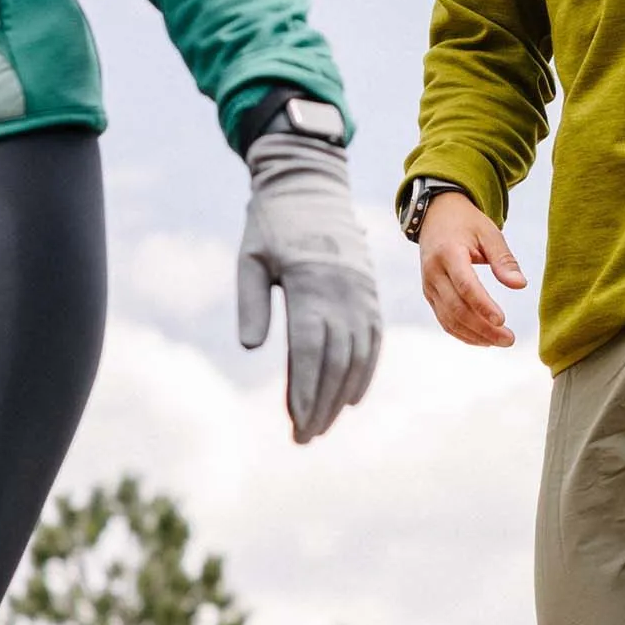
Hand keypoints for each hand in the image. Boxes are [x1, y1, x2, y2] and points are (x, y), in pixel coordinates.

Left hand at [235, 129, 382, 443]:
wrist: (311, 185)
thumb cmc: (270, 224)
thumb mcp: (250, 259)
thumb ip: (251, 303)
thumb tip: (253, 348)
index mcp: (309, 284)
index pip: (309, 351)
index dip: (304, 392)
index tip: (296, 424)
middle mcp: (342, 292)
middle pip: (335, 362)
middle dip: (320, 405)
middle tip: (304, 438)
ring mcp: (361, 293)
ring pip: (357, 356)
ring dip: (340, 396)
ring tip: (321, 426)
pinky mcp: (370, 293)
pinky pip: (373, 341)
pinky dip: (364, 372)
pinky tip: (351, 398)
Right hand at [418, 190, 525, 347]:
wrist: (435, 216)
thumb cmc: (466, 224)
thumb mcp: (489, 233)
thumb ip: (504, 260)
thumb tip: (520, 285)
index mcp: (448, 253)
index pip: (465, 285)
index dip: (483, 305)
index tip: (502, 321)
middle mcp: (434, 272)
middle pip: (457, 308)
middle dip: (483, 328)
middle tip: (509, 340)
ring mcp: (429, 285)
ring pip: (449, 319)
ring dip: (474, 335)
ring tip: (500, 341)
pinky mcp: (430, 294)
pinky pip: (445, 319)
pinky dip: (463, 333)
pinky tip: (483, 340)